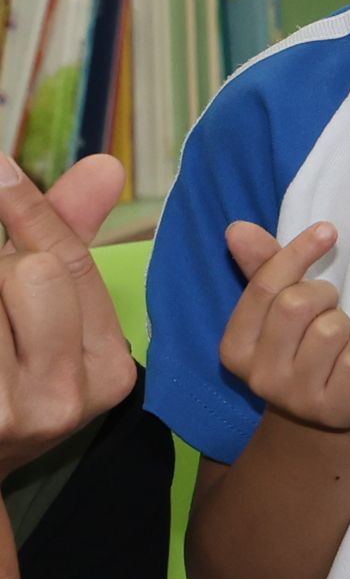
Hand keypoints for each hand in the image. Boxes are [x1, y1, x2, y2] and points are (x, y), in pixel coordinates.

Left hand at [0, 151, 133, 474]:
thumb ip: (72, 240)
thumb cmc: (5, 385)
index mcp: (109, 373)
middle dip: (0, 272)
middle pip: (30, 273)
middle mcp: (66, 399)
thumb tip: (106, 166)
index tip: (0, 166)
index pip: (71, 265)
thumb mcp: (49, 323)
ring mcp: (11, 412)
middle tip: (1, 307)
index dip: (31, 210)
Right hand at [219, 222, 349, 433]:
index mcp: (236, 348)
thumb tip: (237, 229)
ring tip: (340, 342)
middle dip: (324, 295)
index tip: (327, 231)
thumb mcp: (283, 310)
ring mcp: (297, 397)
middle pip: (296, 304)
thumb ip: (264, 269)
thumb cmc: (309, 349)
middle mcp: (259, 376)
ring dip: (346, 325)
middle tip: (329, 309)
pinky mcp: (337, 408)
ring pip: (331, 328)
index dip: (297, 254)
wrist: (338, 410)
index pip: (264, 288)